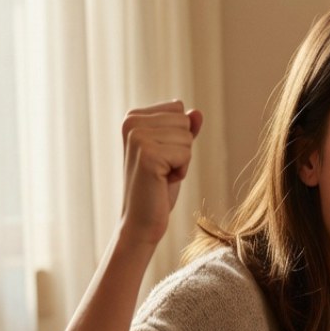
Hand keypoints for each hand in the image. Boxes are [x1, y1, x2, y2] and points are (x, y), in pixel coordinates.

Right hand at [117, 101, 202, 250]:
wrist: (141, 221)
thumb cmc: (157, 189)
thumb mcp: (174, 154)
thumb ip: (184, 131)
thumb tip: (197, 112)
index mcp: (133, 117)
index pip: (178, 109)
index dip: (178, 137)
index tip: (160, 157)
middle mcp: (131, 122)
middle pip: (184, 121)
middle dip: (182, 149)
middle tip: (162, 170)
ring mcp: (137, 137)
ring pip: (187, 137)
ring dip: (182, 161)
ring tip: (161, 176)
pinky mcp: (148, 154)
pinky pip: (186, 153)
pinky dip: (181, 171)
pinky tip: (162, 182)